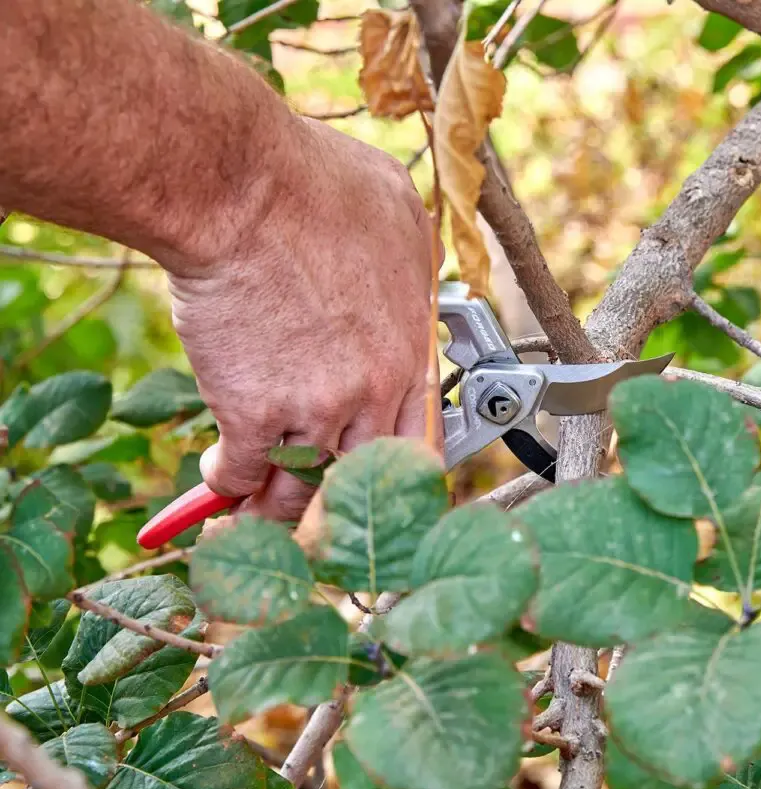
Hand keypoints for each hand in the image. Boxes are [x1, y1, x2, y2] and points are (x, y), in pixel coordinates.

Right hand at [164, 117, 439, 519]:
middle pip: (360, 475)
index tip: (374, 478)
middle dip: (334, 498)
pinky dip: (225, 483)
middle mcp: (369, 392)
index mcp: (408, 352)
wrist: (241, 187)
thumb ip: (413, 260)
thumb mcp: (399, 214)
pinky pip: (239, 475)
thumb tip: (415, 269)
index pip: (420, 442)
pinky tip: (218, 476)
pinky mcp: (250, 414)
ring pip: (299, 487)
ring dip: (275, 504)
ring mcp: (312, 408)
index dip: (395, 468)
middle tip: (311, 506)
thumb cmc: (316, 184)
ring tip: (255, 510)